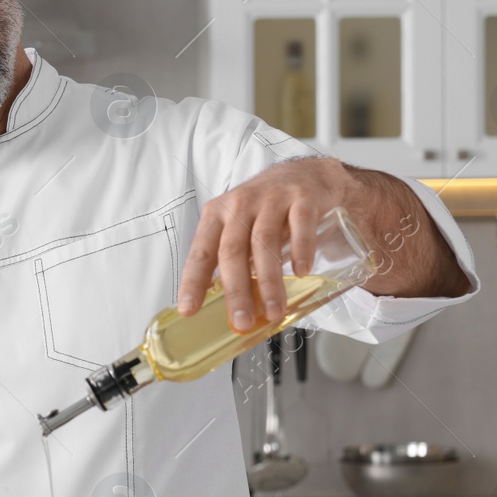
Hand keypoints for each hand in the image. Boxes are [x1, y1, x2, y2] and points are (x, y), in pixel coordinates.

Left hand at [177, 157, 351, 330]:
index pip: (201, 253)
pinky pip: (300, 224)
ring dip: (269, 282)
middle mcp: (240, 204)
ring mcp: (271, 199)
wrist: (307, 174)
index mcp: (217, 215)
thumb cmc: (267, 209)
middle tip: (242, 322)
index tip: (189, 309)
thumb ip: (234, 261)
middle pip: (232, 252)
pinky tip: (301, 272)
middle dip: (236, 291)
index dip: (193, 282)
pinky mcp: (302, 197)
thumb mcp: (240, 228)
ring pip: (264, 243)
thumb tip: (230, 308)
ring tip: (274, 311)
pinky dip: (301, 249)